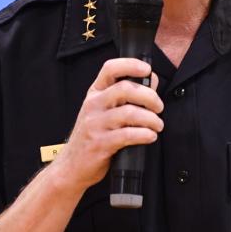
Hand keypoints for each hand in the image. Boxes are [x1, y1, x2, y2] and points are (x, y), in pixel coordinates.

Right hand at [54, 57, 163, 190]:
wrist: (71, 166)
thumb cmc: (92, 136)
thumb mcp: (104, 111)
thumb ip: (126, 95)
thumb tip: (151, 79)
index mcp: (95, 93)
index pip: (110, 69)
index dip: (130, 64)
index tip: (147, 69)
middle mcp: (93, 105)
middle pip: (125, 89)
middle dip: (149, 97)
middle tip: (159, 107)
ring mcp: (95, 124)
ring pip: (129, 113)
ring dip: (151, 119)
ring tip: (157, 125)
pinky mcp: (100, 144)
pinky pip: (127, 135)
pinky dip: (144, 135)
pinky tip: (150, 136)